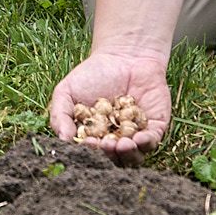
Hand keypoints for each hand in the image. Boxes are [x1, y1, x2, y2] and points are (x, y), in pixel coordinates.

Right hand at [48, 47, 171, 155]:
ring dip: (129, 154)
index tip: (88, 143)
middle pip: (115, 158)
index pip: (93, 152)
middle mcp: (116, 139)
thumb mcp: (66, 91)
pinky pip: (153, 141)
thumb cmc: (92, 74)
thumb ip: (60, 115)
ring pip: (136, 155)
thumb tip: (63, 140)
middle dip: (111, 155)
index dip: (91, 152)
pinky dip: (146, 143)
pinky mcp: (155, 126)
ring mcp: (137, 134)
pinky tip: (138, 138)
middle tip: (106, 145)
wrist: (123, 55)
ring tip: (121, 144)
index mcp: (95, 136)